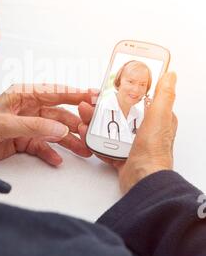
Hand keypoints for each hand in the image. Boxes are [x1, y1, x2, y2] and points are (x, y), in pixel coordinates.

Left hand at [0, 84, 95, 165]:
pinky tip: (58, 159)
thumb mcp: (3, 124)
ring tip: (84, 149)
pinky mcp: (22, 141)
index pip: (54, 92)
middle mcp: (26, 108)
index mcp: (22, 94)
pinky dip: (51, 152)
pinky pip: (42, 146)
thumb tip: (60, 130)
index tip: (93, 96)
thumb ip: (33, 127)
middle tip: (92, 129)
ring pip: (54, 131)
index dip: (75, 94)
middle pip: (58, 113)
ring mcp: (25, 125)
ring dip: (68, 140)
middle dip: (76, 122)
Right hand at [78, 73, 177, 193]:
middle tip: (90, 103)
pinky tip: (88, 134)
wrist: (143, 179)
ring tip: (85, 118)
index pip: (139, 100)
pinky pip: (105, 146)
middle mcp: (145, 132)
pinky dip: (95, 140)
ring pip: (110, 129)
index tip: (110, 87)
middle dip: (102, 107)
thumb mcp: (160, 116)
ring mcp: (132, 145)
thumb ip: (164, 94)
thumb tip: (170, 76)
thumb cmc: (154, 151)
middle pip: (120, 114)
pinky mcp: (122, 157)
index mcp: (156, 120)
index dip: (124, 92)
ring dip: (95, 122)